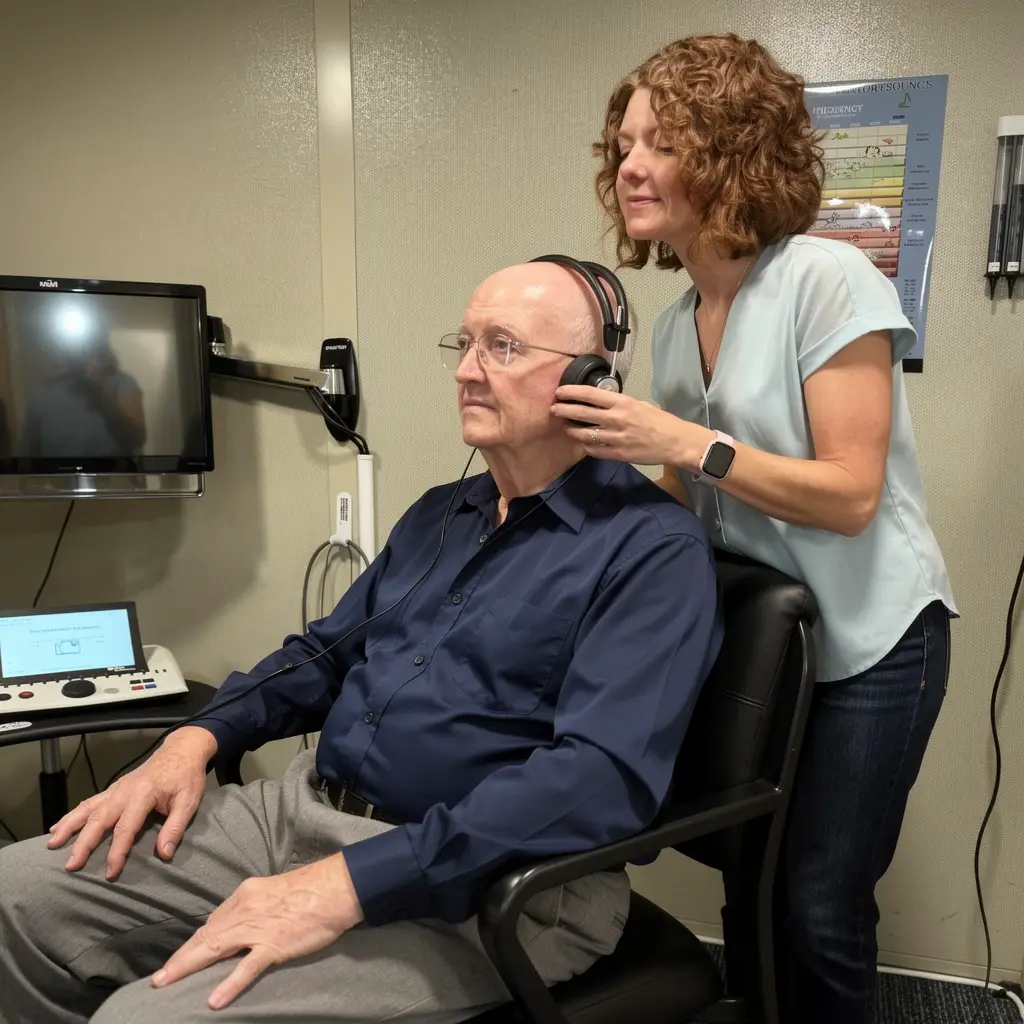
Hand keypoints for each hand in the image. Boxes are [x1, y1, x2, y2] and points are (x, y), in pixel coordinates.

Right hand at [47, 725, 216, 878]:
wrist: (182, 749)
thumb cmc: (186, 776)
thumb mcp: (189, 801)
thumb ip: (175, 827)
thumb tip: (164, 855)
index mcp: (143, 794)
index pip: (126, 828)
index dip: (117, 852)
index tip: (110, 873)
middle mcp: (124, 791)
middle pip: (99, 819)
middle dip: (83, 843)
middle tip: (71, 865)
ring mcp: (116, 788)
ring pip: (87, 808)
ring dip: (69, 826)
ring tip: (52, 843)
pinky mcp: (114, 788)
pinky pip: (89, 802)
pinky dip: (73, 814)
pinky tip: (58, 825)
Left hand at [152, 854, 363, 1009]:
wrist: (337, 886)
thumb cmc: (312, 888)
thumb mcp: (276, 890)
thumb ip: (256, 907)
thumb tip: (242, 925)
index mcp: (247, 893)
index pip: (215, 921)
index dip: (196, 941)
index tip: (183, 956)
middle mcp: (246, 908)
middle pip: (207, 935)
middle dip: (181, 957)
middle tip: (160, 978)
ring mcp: (259, 928)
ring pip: (216, 948)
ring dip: (187, 967)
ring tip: (166, 984)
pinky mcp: (275, 944)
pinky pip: (248, 967)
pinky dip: (229, 984)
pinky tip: (214, 999)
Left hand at [552, 386, 711, 468]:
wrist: (676, 442)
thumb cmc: (660, 421)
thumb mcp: (639, 404)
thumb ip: (619, 403)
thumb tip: (602, 401)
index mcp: (622, 403)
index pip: (589, 394)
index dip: (571, 393)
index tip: (560, 392)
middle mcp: (617, 418)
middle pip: (582, 413)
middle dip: (564, 410)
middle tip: (554, 410)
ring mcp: (616, 438)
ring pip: (585, 434)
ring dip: (572, 430)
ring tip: (566, 428)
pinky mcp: (618, 454)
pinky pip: (595, 450)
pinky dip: (586, 446)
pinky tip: (582, 443)